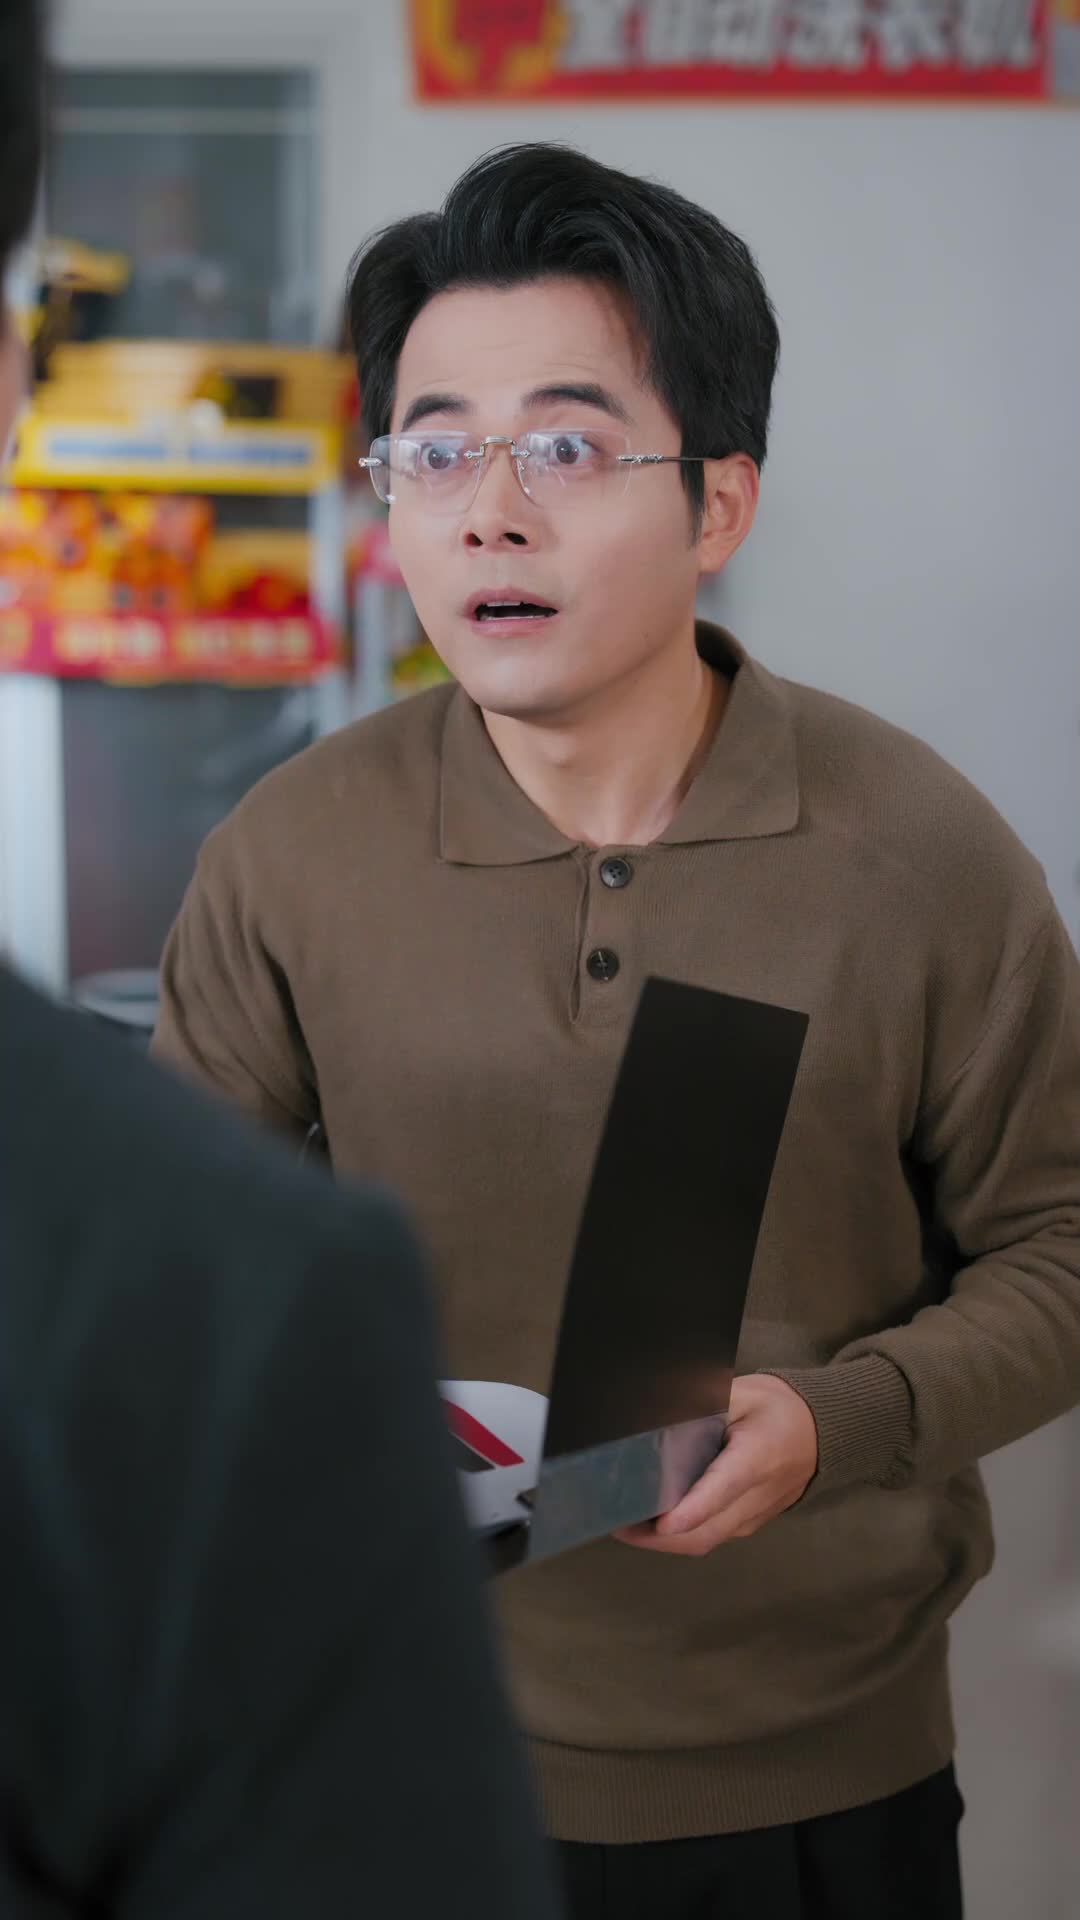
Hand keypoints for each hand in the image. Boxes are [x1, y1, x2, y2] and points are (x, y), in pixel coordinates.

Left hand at [616, 1375, 817, 1556]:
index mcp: (758, 1458)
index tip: (660, 1522)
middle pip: (706, 1531)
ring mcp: (753, 1517)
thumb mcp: (745, 1392)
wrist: (825, 1432)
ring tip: (625, 1524)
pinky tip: (653, 1521)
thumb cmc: (779, 1408)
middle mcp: (756, 1497)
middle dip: (659, 1538)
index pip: (722, 1490)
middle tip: (617, 1523)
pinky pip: (712, 1536)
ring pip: (707, 1540)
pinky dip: (681, 1537)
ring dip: (665, 1542)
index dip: (690, 1510)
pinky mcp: (748, 1524)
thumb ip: (703, 1401)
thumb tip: (658, 1411)